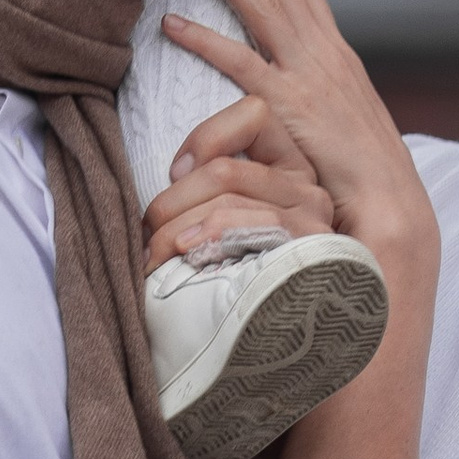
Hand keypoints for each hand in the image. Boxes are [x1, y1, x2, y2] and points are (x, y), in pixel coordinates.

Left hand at [144, 92, 337, 267]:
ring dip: (177, 227)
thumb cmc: (240, 278)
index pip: (255, 113)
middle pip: (225, 168)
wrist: (282, 346)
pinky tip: (188, 255)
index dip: (206, 137)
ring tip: (155, 258)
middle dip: (170, 203)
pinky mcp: (310, 248)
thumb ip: (211, 190)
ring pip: (230, 194)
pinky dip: (212, 235)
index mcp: (288, 166)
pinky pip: (255, 224)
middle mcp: (307, 187)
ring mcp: (313, 218)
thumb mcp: (226, 222)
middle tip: (145, 239)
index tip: (173, 173)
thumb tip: (169, 176)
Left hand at [170, 0, 436, 271]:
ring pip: (259, 5)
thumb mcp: (343, 123)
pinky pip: (241, 66)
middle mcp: (325, 53)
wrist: (393, 205)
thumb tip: (298, 90)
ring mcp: (309, 75)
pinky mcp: (291, 107)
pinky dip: (206, 41)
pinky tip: (172, 23)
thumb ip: (318, 97)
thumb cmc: (366, 176)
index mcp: (336, 54)